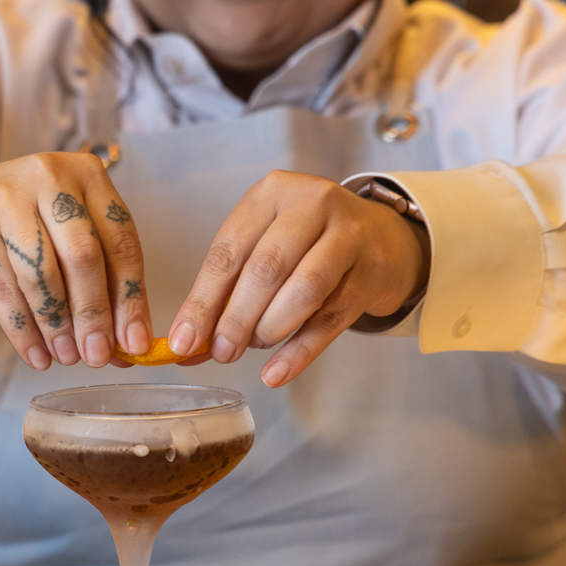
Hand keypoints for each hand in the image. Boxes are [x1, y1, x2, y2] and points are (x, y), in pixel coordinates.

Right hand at [0, 153, 153, 369]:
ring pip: (42, 275)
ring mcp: (7, 199)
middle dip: (93, 314)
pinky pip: (4, 289)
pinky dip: (23, 329)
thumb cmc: (25, 222)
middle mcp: (49, 179)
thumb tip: (129, 346)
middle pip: (83, 257)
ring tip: (67, 357)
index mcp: (87, 175)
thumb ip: (101, 279)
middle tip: (97, 357)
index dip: (130, 297)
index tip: (135, 342)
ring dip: (57, 325)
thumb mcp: (67, 233)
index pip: (121, 241)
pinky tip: (36, 354)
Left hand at [166, 171, 429, 386]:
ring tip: (253, 348)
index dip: (203, 301)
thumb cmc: (306, 241)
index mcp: (271, 192)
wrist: (381, 236)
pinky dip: (300, 351)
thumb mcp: (263, 244)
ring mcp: (349, 235)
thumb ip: (227, 289)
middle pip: (266, 269)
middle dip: (236, 318)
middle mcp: (312, 204)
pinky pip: (332, 318)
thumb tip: (188, 343)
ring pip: (304, 290)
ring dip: (270, 328)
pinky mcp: (372, 272)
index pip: (228, 251)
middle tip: (221, 352)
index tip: (184, 341)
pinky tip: (277, 373)